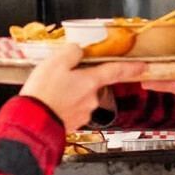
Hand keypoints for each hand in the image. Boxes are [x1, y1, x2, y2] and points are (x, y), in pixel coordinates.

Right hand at [21, 44, 145, 133]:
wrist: (32, 122)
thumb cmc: (43, 93)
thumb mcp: (56, 61)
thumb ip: (72, 52)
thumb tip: (78, 51)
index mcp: (91, 81)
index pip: (116, 71)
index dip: (131, 68)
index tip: (143, 66)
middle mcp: (92, 99)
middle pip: (93, 82)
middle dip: (81, 78)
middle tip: (61, 75)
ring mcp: (83, 112)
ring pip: (81, 96)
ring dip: (70, 91)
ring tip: (51, 89)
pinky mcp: (73, 123)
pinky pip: (72, 108)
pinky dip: (64, 103)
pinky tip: (51, 100)